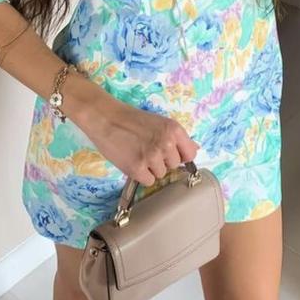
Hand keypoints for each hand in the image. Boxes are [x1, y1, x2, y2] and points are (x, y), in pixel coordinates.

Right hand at [78, 98, 200, 186]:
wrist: (105, 118)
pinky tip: (132, 161)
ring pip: (161, 174)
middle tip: (147, 149)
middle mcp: (166, 143)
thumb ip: (176, 137)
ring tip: (137, 153)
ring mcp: (152, 157)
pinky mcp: (137, 168)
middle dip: (163, 161)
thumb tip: (194, 150)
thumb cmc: (131, 119)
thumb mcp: (159, 122)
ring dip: (151, 168)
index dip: (181, 156)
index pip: (191, 154)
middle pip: (175, 165)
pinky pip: (148, 181)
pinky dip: (140, 175)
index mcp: (174, 129)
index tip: (171, 155)